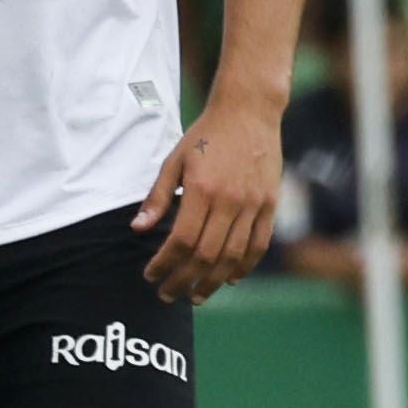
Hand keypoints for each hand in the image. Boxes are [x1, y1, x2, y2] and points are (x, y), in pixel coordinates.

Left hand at [134, 100, 282, 304]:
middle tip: (167, 294)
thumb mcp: (175, 159)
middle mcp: (229, 201)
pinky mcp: (270, 205)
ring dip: (212, 281)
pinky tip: (229, 278)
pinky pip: (258, 245)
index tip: (151, 275)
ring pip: (233, 256)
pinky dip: (244, 267)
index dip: (164, 263)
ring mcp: (253, 205)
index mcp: (202, 189)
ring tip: (195, 295)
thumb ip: (158, 196)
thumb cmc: (206, 134)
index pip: (181, 239)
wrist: (248, 112)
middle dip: (184, 280)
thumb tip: (138, 228)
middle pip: (206, 254)